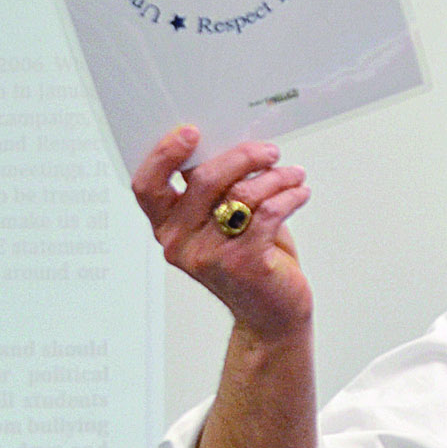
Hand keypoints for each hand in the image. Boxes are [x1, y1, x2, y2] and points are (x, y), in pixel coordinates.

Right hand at [130, 125, 313, 340]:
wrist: (270, 314)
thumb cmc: (249, 260)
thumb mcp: (222, 222)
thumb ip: (216, 190)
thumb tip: (233, 143)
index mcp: (167, 227)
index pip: (147, 186)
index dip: (164, 155)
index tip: (191, 132)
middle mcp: (180, 243)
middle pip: (204, 181)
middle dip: (242, 156)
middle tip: (269, 151)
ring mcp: (210, 256)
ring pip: (242, 194)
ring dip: (275, 177)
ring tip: (293, 175)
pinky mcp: (243, 264)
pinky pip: (268, 213)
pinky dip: (289, 196)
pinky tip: (299, 193)